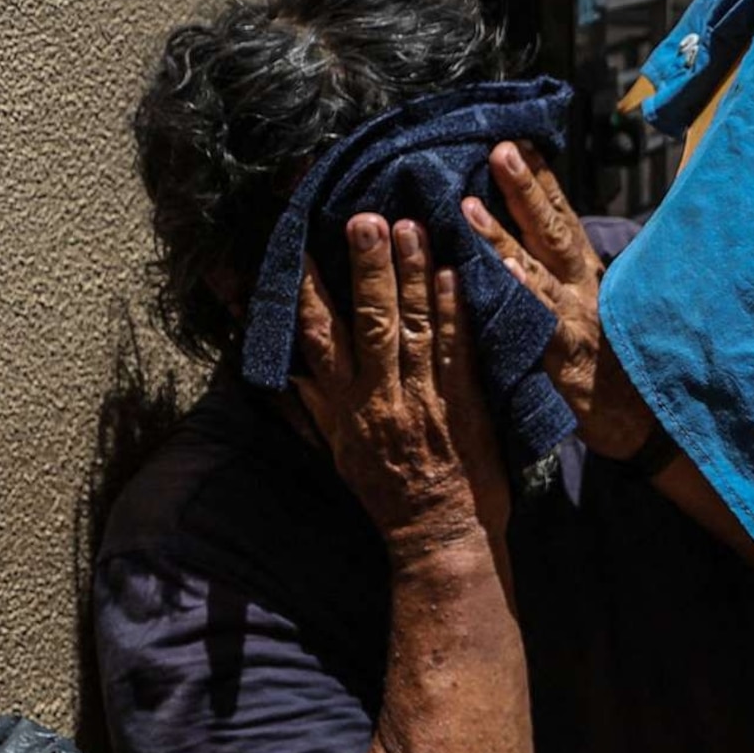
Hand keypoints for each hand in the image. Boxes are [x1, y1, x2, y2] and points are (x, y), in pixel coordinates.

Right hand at [297, 217, 509, 552]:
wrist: (439, 534)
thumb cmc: (387, 491)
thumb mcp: (339, 449)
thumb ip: (315, 404)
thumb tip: (287, 369)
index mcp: (344, 404)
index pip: (317, 338)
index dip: (305, 292)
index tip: (297, 248)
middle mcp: (379, 396)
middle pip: (369, 321)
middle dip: (366, 267)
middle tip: (364, 218)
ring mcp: (424, 398)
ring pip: (415, 326)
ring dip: (413, 274)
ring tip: (411, 225)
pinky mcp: (466, 404)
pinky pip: (460, 350)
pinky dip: (457, 311)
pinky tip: (455, 274)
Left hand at [462, 143, 657, 462]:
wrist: (646, 425)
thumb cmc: (613, 369)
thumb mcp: (592, 314)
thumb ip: (564, 280)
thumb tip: (532, 247)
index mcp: (586, 275)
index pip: (561, 217)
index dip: (541, 180)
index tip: (519, 137)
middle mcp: (585, 286)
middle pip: (554, 228)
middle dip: (527, 187)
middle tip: (500, 146)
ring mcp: (580, 317)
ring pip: (538, 268)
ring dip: (504, 235)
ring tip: (470, 205)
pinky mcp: (571, 353)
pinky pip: (542, 318)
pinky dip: (524, 291)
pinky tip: (501, 271)